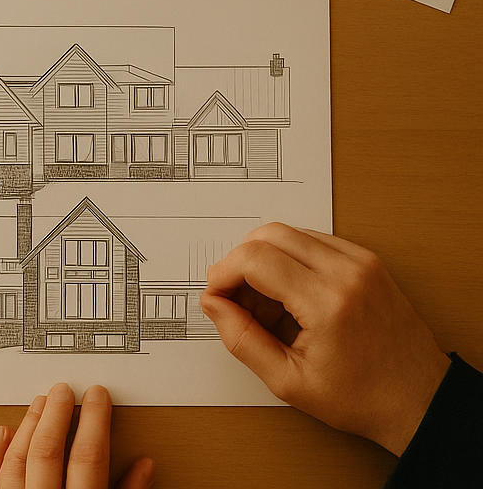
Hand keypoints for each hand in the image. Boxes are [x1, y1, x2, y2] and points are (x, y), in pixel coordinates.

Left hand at [0, 383, 152, 488]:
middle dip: (55, 415)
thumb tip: (144, 467)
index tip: (97, 396)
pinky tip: (1, 433)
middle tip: (62, 390)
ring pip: (16, 461)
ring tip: (38, 404)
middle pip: (47, 453)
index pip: (88, 459)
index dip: (94, 422)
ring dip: (27, 428)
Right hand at [200, 223, 449, 454]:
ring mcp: (360, 262)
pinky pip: (312, 241)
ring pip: (288, 234)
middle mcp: (347, 272)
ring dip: (265, 260)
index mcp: (327, 302)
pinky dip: (290, 260)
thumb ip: (242, 340)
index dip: (223, 274)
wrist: (419, 399)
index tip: (217, 296)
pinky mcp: (367, 260)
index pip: (254, 259)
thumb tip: (214, 305)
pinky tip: (292, 296)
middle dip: (240, 263)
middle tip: (238, 300)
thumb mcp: (289, 381)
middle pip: (267, 235)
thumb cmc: (364, 396)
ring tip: (269, 305)